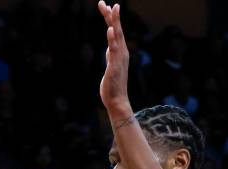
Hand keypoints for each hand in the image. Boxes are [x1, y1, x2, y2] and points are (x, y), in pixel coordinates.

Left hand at [98, 2, 130, 116]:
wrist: (117, 100)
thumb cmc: (113, 84)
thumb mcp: (111, 66)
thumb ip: (111, 56)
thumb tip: (110, 49)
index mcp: (120, 51)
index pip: (115, 30)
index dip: (111, 18)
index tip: (106, 5)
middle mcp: (122, 52)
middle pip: (116, 30)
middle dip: (111, 15)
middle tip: (105, 2)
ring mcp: (119, 59)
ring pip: (117, 37)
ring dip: (115, 22)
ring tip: (112, 9)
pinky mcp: (114, 66)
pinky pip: (114, 51)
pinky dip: (112, 39)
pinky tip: (110, 30)